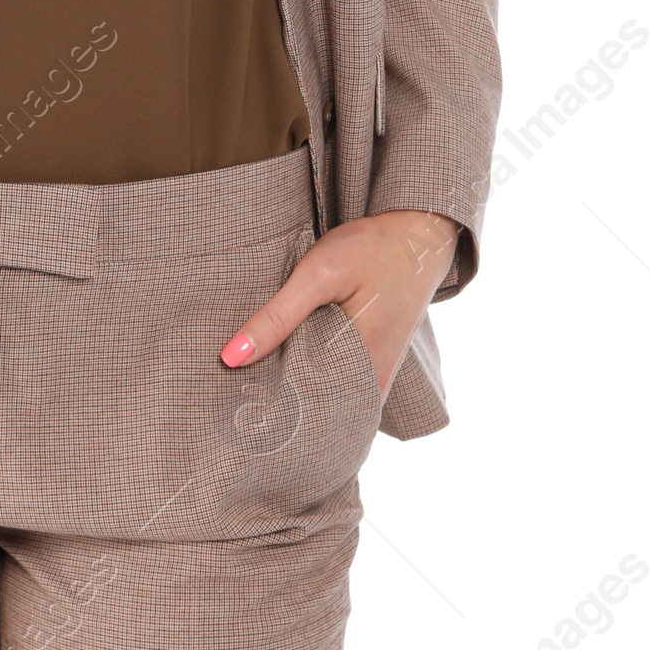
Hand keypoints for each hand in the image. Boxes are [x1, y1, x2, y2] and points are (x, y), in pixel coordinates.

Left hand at [220, 209, 460, 400]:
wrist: (418, 237)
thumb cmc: (371, 250)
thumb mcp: (319, 274)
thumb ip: (278, 316)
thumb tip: (231, 357)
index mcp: (362, 370)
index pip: (304, 413)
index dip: (265, 411)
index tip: (233, 404)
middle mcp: (374, 385)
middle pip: (315, 411)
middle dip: (277, 405)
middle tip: (236, 397)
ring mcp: (378, 377)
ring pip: (328, 399)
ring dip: (297, 391)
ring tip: (256, 382)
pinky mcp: (377, 364)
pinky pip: (341, 385)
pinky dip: (315, 378)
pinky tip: (289, 364)